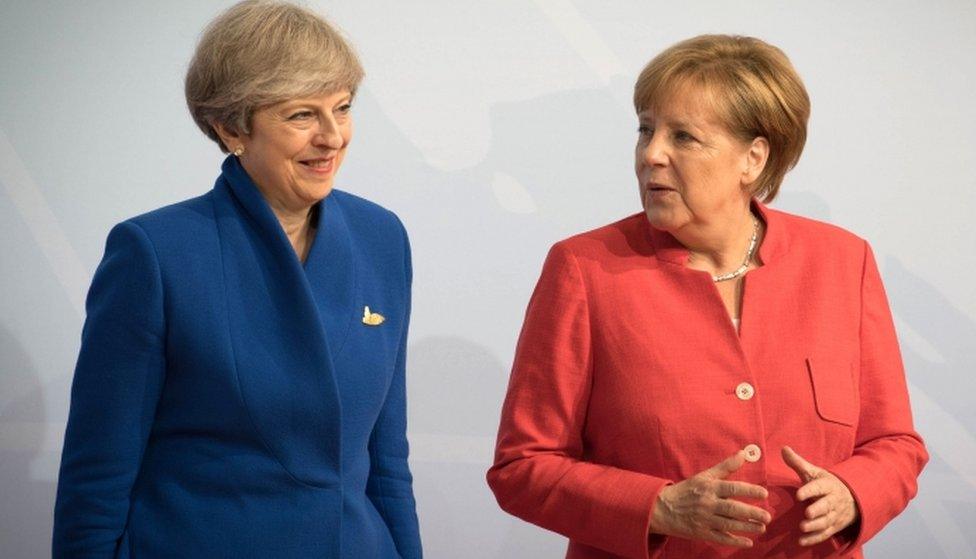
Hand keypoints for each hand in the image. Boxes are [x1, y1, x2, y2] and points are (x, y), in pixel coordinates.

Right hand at [650, 450, 770, 547]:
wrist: (662, 508)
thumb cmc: (686, 490)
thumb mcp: (704, 476)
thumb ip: (725, 466)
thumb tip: (743, 454)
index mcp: (709, 487)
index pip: (731, 488)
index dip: (748, 491)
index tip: (764, 493)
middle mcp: (707, 503)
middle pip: (732, 508)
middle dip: (751, 513)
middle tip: (767, 516)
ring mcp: (704, 519)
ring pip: (728, 524)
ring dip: (746, 527)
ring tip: (762, 528)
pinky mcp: (701, 532)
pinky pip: (720, 538)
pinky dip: (734, 541)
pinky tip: (748, 542)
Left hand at [782, 446, 858, 545]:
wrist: (852, 498)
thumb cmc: (825, 484)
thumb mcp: (814, 472)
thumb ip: (798, 463)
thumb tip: (783, 448)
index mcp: (827, 485)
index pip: (819, 487)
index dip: (809, 490)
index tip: (798, 494)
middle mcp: (833, 501)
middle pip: (826, 506)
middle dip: (818, 510)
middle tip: (807, 513)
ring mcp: (835, 515)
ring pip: (827, 521)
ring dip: (815, 526)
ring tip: (803, 527)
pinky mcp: (834, 527)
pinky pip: (825, 534)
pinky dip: (815, 538)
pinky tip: (802, 541)